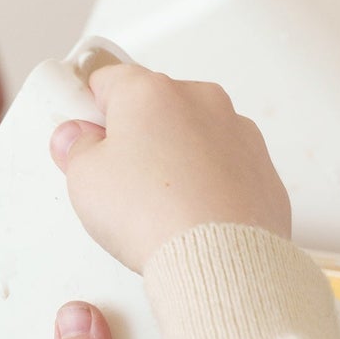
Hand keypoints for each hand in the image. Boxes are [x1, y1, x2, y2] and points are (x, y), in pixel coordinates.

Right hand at [50, 63, 291, 270]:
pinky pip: (225, 165)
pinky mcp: (262, 166)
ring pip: (193, 134)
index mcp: (150, 91)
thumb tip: (78, 138)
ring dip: (176, 157)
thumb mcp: (85, 180)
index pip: (108, 80)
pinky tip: (194, 215)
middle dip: (136, 136)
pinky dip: (210, 182)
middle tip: (118, 180)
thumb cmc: (154, 214)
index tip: (85, 135)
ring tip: (160, 205)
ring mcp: (237, 130)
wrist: (219, 258)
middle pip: (155, 106)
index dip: (91, 109)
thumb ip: (77, 149)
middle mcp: (199, 100)